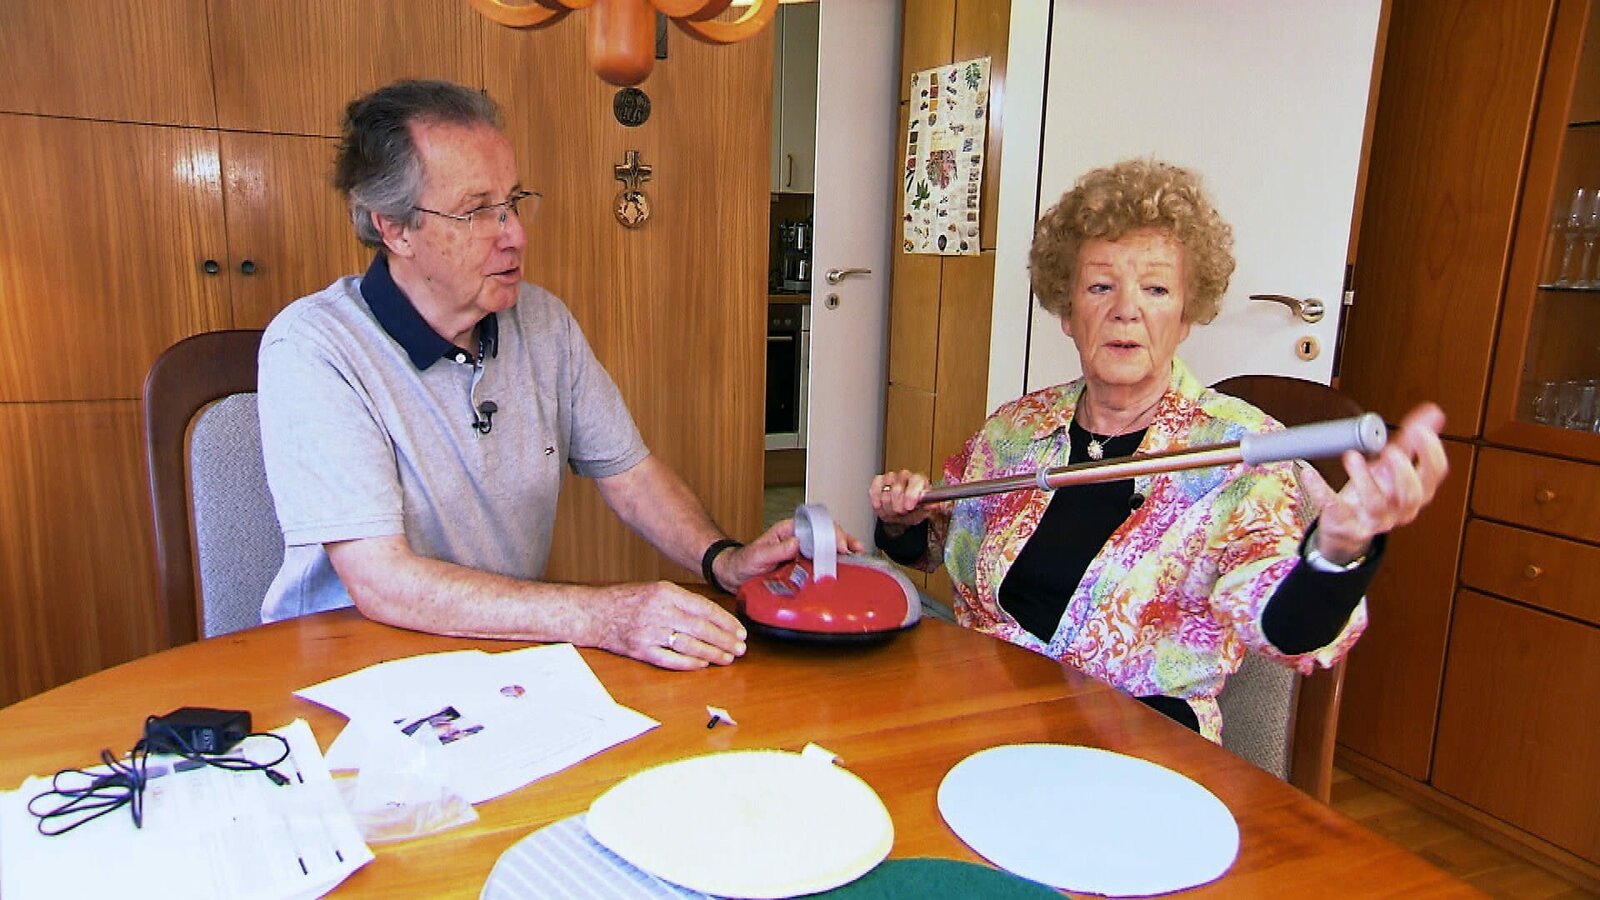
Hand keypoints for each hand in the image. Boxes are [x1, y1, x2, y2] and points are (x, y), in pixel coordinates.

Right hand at [592, 581, 747, 670]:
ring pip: (689, 645)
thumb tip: (713, 617)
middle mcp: (659, 611)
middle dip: (724, 640)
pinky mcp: (640, 650)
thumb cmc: (626, 600)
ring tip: (727, 658)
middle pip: (701, 628)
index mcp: (666, 592)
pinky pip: (670, 659)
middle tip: (740, 648)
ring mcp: (649, 632)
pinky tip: (702, 664)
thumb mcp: (655, 589)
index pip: (704, 608)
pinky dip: (688, 663)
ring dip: (711, 653)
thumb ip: (682, 601)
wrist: (593, 612)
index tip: (740, 631)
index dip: (726, 622)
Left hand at [714, 518, 865, 589]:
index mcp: (789, 530)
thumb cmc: (744, 562)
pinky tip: (847, 567)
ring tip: (858, 555)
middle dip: (842, 539)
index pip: (815, 524)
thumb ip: (777, 549)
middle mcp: (798, 538)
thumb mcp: (758, 555)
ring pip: (827, 546)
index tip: (837, 545)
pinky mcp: (803, 565)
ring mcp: (802, 552)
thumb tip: (798, 542)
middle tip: (853, 551)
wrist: (735, 577)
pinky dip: (836, 563)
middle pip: (826, 533)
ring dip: (844, 549)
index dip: (829, 532)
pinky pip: (822, 561)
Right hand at [870, 469, 933, 531]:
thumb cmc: (915, 509)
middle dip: (898, 506)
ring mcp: (890, 477)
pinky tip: (882, 506)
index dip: (911, 495)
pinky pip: (874, 490)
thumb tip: (935, 505)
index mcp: (919, 479)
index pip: (915, 481)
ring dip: (888, 507)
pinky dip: (877, 501)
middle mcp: (905, 475)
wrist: (902, 513)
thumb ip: (931, 506)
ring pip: (885, 493)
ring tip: (893, 512)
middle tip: (901, 512)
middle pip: (897, 489)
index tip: (909, 507)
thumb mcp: (925, 510)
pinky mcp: (878, 481)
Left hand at [1301, 403, 1449, 564]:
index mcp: (1415, 491)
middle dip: (1403, 471)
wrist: (1346, 526)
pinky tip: (1309, 474)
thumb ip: (1409, 440)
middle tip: (1390, 450)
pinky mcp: (1345, 523)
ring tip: (1351, 456)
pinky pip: (1333, 508)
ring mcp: (1373, 519)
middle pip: (1411, 494)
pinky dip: (1320, 490)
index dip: (1431, 452)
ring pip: (1376, 504)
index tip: (1420, 430)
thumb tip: (1433, 414)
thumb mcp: (1392, 466)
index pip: (1434, 474)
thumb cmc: (1372, 492)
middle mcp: (1399, 508)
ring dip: (1364, 478)